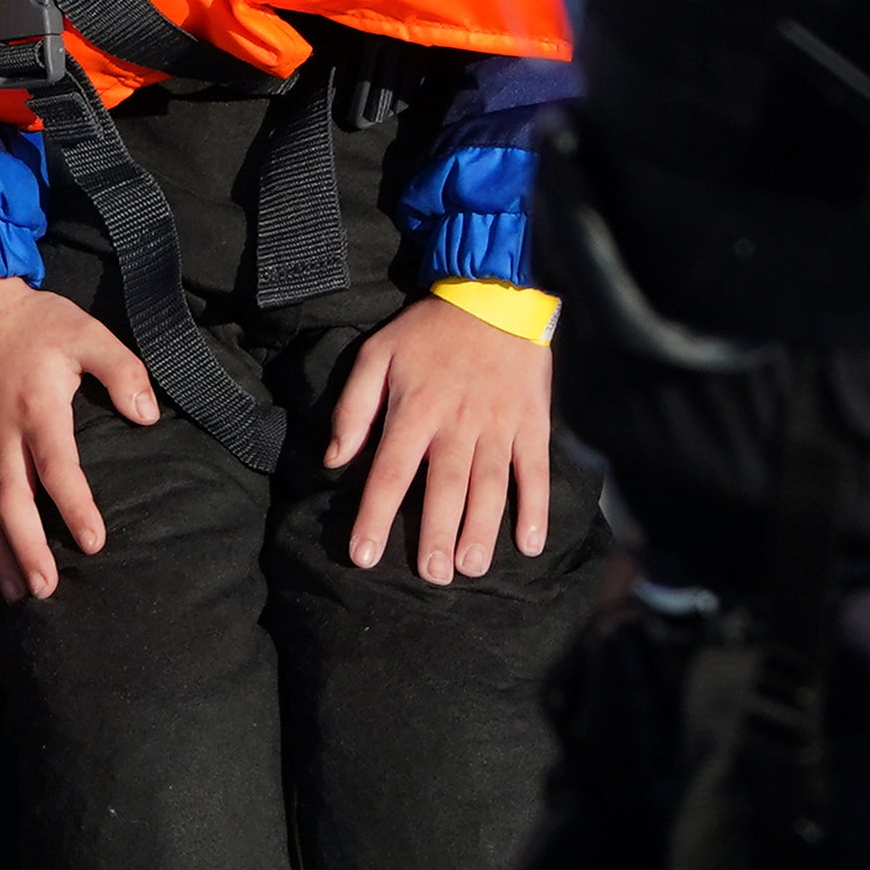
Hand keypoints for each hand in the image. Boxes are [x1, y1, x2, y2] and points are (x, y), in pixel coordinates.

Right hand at [0, 275, 156, 598]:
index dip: (73, 505)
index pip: (55, 465)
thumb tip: (148, 415)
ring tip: (20, 592)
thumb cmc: (34, 323)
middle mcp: (0, 434)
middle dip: (26, 547)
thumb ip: (122, 370)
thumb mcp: (86, 332)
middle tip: (47, 587)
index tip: (94, 541)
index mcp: (36, 406)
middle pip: (9, 500)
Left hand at [324, 292, 557, 584]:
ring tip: (471, 567)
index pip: (391, 472)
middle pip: (445, 487)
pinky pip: (535, 472)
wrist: (494, 294)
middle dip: (437, 534)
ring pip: (490, 486)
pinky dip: (536, 508)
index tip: (363, 556)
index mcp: (414, 409)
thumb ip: (353, 408)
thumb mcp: (377, 354)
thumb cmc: (429, 331)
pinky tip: (530, 544)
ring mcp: (499, 426)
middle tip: (433, 575)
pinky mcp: (532, 424)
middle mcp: (457, 424)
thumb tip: (334, 459)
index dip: (375, 516)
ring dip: (481, 529)